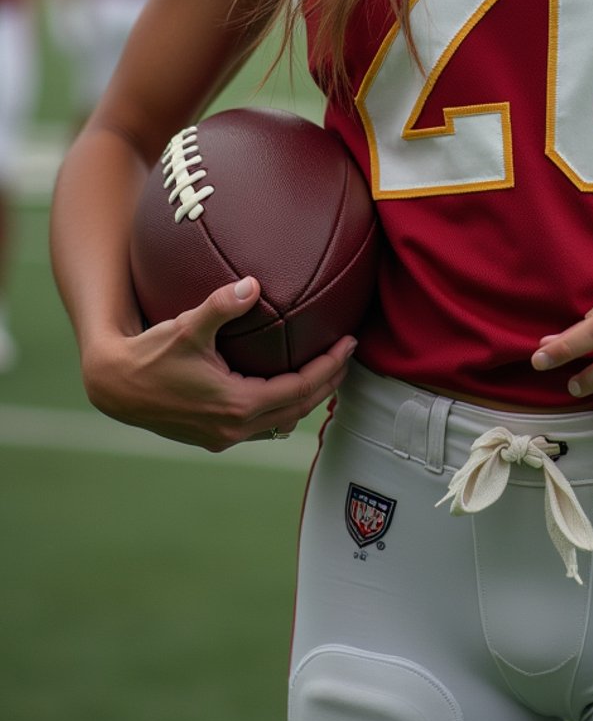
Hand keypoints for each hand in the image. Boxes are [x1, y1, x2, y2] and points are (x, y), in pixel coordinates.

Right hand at [82, 276, 356, 450]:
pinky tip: (285, 385)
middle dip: (327, 383)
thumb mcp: (187, 327)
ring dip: (306, 398)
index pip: (300, 388)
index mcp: (237, 405)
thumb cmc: (150, 354)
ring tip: (326, 372)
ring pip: (280, 421)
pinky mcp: (212, 436)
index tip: (349, 343)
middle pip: (298, 409)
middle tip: (347, 356)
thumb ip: (222, 306)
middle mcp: (234, 428)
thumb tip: (253, 284)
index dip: (329, 366)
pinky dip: (281, 406)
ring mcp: (223, 437)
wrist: (114, 387)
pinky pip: (261, 424)